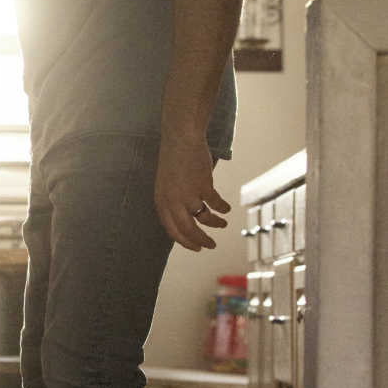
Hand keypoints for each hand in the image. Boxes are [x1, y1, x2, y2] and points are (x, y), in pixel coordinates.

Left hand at [154, 134, 229, 251]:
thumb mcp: (166, 185)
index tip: (196, 248)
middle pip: (188, 230)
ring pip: (205, 218)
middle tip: (211, 246)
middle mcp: (173, 201)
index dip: (185, 242)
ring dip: (215, 224)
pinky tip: (226, 209)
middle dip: (201, 240)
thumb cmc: (173, 161)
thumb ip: (172, 203)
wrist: (181, 139)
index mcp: (162, 202)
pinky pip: (216, 204)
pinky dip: (222, 208)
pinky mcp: (203, 186)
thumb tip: (185, 221)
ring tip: (222, 224)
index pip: (172, 230)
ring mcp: (188, 194)